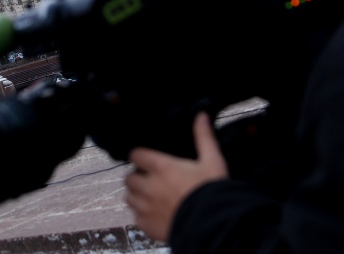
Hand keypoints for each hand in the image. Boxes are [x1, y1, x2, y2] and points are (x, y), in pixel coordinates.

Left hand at [125, 112, 227, 241]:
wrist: (214, 226)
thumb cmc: (213, 193)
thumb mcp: (212, 161)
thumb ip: (204, 137)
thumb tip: (202, 116)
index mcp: (162, 167)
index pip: (136, 155)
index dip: (140, 156)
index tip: (146, 159)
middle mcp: (149, 186)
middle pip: (129, 178)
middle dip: (137, 177)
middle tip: (150, 180)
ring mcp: (146, 207)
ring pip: (129, 198)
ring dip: (137, 196)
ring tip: (151, 197)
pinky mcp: (147, 225)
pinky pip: (136, 218)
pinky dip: (142, 216)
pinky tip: (154, 215)